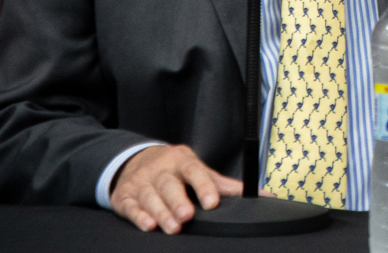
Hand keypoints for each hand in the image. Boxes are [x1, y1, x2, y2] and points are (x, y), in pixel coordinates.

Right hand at [109, 144, 242, 233]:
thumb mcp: (199, 171)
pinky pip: (131, 206)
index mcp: (182, 161)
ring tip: (172, 227)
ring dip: (161, 213)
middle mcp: (160, 170)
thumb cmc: (175, 170)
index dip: (203, 186)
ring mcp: (141, 182)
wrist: (135, 160)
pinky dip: (139, 216)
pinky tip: (148, 225)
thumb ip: (225, 185)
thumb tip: (263, 195)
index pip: (194, 170)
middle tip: (187, 217)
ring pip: (150, 197)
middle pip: (169, 184)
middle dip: (177, 201)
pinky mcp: (124, 196)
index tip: (212, 202)